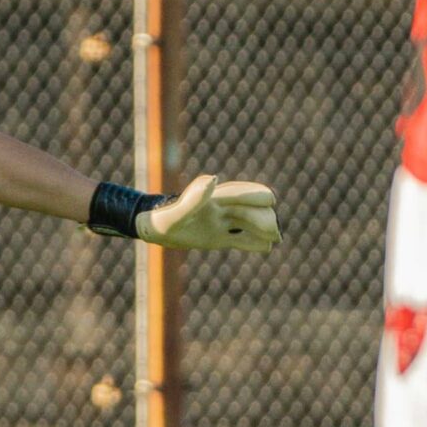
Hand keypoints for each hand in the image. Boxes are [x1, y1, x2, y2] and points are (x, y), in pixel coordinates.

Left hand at [138, 175, 280, 251]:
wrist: (151, 231)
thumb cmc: (161, 221)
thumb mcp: (176, 214)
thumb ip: (194, 198)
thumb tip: (215, 178)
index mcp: (215, 198)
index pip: (246, 193)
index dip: (260, 198)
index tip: (269, 207)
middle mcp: (221, 208)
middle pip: (252, 209)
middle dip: (265, 218)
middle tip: (274, 235)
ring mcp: (221, 222)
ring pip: (250, 223)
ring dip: (264, 230)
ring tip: (275, 240)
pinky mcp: (218, 237)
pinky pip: (241, 239)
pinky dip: (254, 243)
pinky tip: (265, 247)